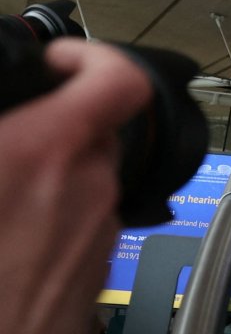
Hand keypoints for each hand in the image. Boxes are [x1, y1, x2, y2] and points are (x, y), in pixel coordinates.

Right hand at [0, 40, 151, 333]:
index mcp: (47, 150)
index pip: (117, 77)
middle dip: (52, 127)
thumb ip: (4, 137)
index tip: (57, 58)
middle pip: (95, 131)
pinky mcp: (91, 276)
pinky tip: (3, 245)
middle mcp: (88, 188)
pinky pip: (78, 230)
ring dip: (48, 179)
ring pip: (86, 183)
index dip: (91, 57)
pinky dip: (49, 224)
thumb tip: (8, 132)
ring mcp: (96, 235)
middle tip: (9, 136)